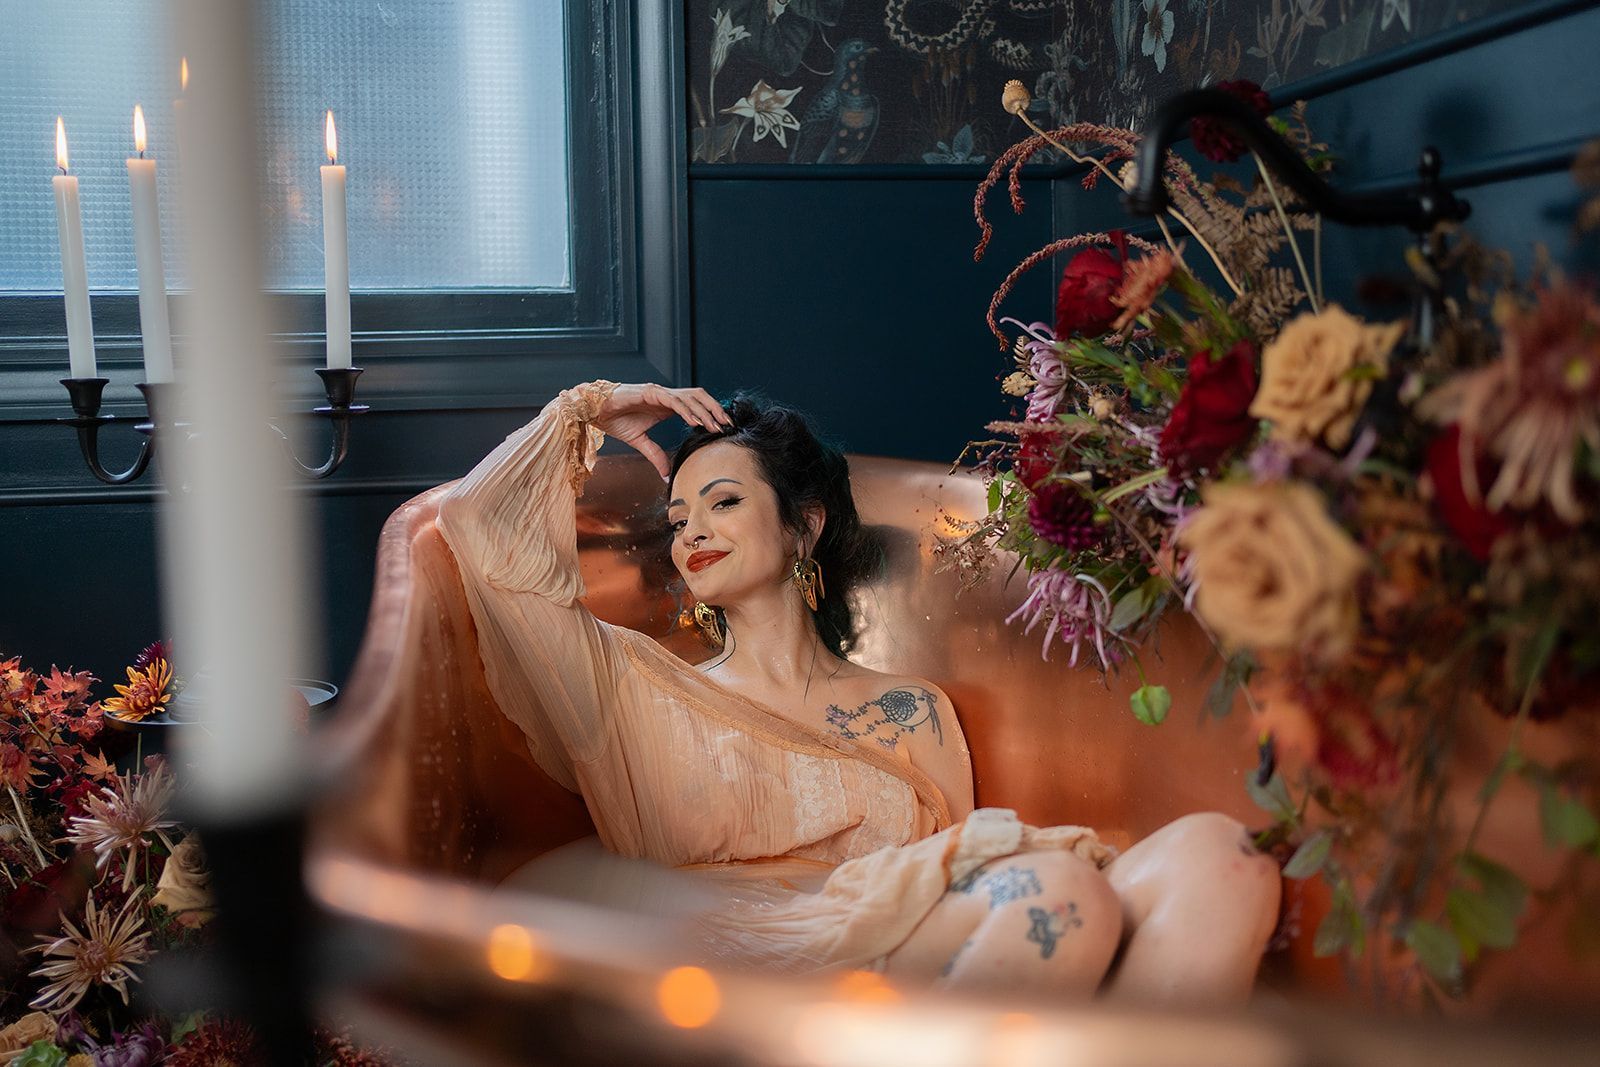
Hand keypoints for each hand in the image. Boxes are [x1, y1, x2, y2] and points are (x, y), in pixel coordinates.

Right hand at [594, 383, 732, 478]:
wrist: (594, 411)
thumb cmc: (615, 420)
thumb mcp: (639, 442)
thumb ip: (655, 455)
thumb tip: (666, 474)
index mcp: (667, 405)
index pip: (696, 405)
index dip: (711, 415)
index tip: (723, 429)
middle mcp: (666, 396)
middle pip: (699, 397)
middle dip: (715, 410)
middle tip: (728, 425)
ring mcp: (658, 392)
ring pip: (689, 397)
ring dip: (705, 411)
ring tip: (716, 424)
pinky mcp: (649, 393)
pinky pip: (672, 400)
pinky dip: (686, 410)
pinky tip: (695, 421)